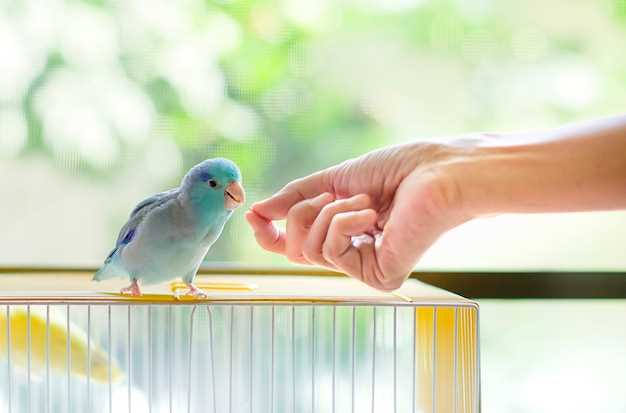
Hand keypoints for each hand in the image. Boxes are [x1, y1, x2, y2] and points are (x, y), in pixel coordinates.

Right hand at [245, 143, 470, 290]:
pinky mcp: (378, 277)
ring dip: (328, 214)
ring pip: (309, 252)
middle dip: (302, 214)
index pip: (294, 245)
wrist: (438, 170)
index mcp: (344, 232)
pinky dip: (344, 223)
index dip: (269, 233)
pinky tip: (372, 213)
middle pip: (294, 250)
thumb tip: (256, 211)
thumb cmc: (397, 169)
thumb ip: (295, 197)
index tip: (252, 215)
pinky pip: (332, 253)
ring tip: (363, 200)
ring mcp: (365, 268)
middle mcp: (353, 253)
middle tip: (330, 194)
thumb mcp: (334, 179)